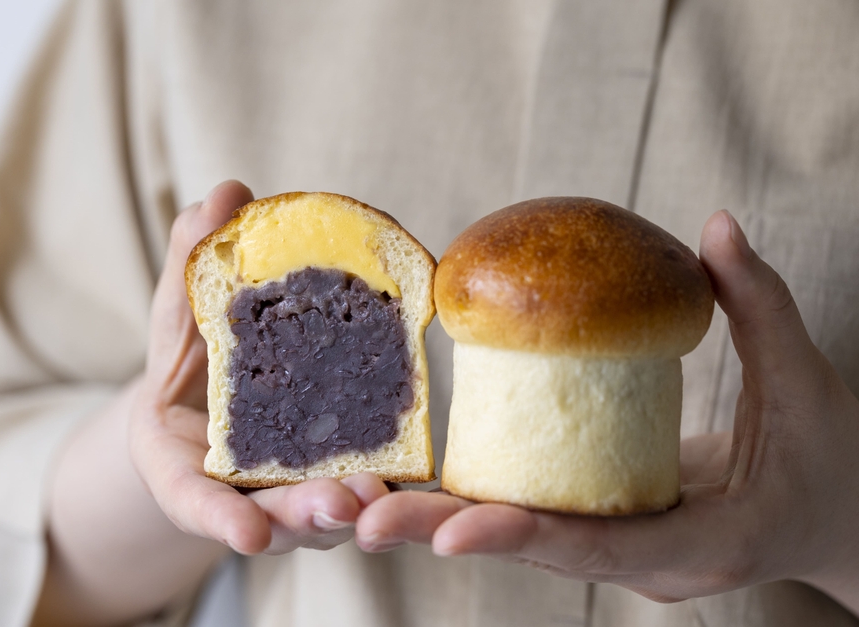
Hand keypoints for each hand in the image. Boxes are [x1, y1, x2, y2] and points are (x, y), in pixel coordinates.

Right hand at [130, 180, 389, 554]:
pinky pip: (362, 481)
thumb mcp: (183, 309)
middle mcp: (243, 493)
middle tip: (340, 503)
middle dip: (307, 514)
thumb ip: (194, 262)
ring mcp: (292, 492)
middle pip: (276, 517)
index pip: (197, 504)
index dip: (220, 521)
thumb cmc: (193, 355)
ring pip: (326, 510)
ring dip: (355, 504)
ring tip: (381, 490)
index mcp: (186, 469)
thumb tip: (227, 193)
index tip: (247, 537)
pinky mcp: (338, 473)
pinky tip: (410, 466)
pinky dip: (383, 476)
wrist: (217, 387)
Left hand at [356, 210, 858, 610]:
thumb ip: (759, 307)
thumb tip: (717, 227)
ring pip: (514, 537)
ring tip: (355, 501)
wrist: (833, 511)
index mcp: (697, 546)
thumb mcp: (803, 385)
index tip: (451, 528)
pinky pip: (526, 512)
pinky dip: (467, 498)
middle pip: (528, 549)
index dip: (522, 536)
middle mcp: (641, 562)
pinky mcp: (598, 524)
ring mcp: (615, 550)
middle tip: (359, 517)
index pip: (598, 547)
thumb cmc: (826, 458)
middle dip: (442, 532)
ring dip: (434, 518)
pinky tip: (408, 479)